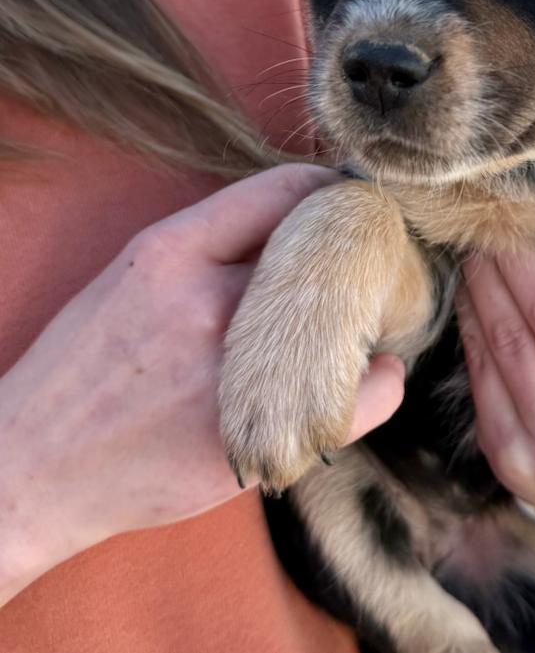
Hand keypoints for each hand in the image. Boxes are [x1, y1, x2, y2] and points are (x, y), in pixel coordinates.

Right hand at [0, 164, 404, 605]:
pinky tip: (373, 372)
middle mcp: (203, 305)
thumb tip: (298, 219)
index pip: (279, 191)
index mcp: (167, 254)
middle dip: (357, 249)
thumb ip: (209, 245)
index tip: (345, 195)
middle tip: (373, 255)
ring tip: (368, 315)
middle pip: (322, 251)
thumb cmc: (86, 364)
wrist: (32, 467)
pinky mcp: (252, 435)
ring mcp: (232, 374)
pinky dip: (380, 382)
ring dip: (368, 312)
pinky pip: (358, 399)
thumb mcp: (132, 277)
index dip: (325, 188)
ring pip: (347, 321)